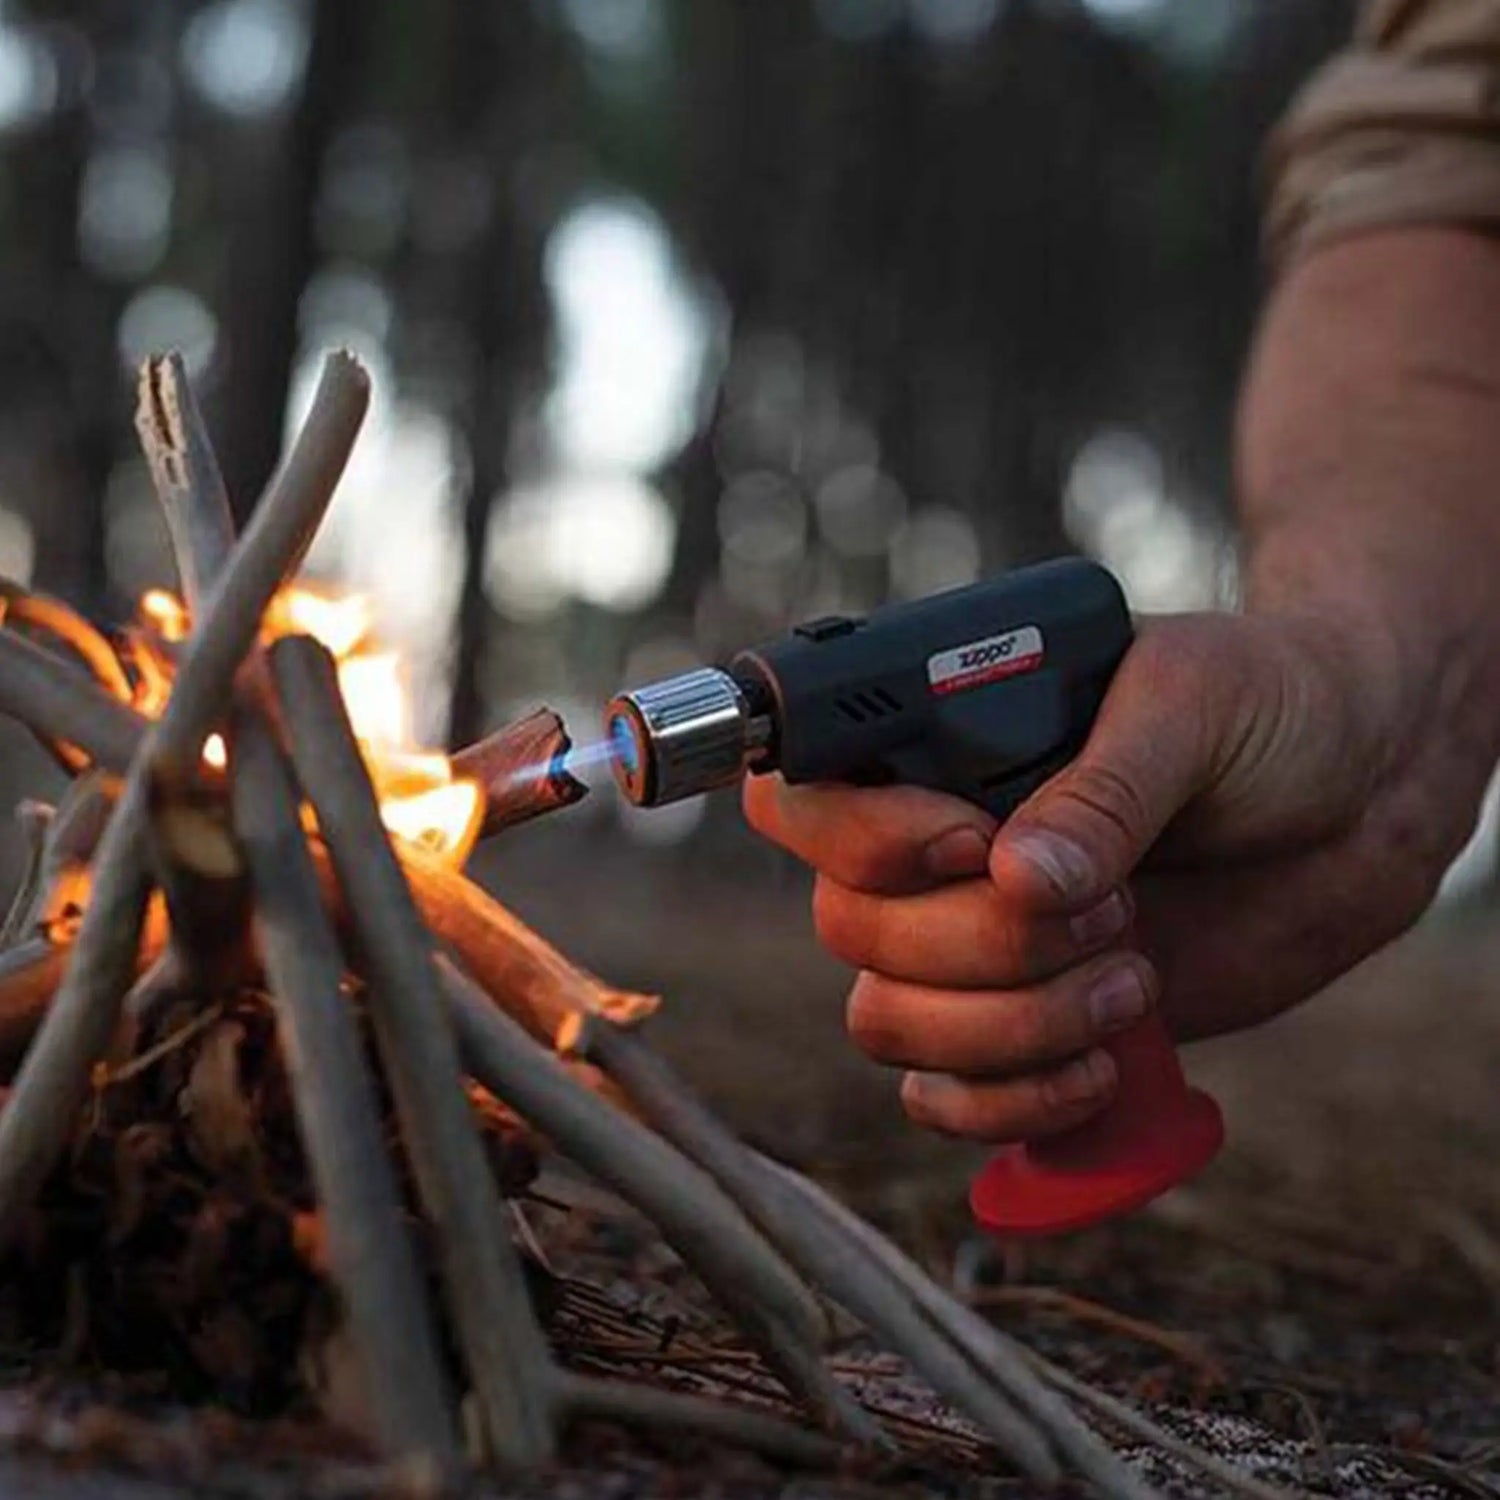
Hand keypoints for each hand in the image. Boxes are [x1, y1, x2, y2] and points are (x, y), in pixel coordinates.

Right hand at [744, 609, 1495, 1143]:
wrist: (1360, 798)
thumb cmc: (1273, 709)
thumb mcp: (1196, 704)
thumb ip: (1108, 787)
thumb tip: (1022, 881)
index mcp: (939, 741)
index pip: (800, 797)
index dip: (860, 838)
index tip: (979, 844)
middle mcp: (930, 845)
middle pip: (850, 927)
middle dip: (985, 943)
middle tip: (1116, 907)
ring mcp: (968, 941)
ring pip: (887, 1022)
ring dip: (1007, 1026)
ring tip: (1133, 976)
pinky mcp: (1020, 1026)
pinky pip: (943, 1099)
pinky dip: (1010, 1104)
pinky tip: (1103, 1065)